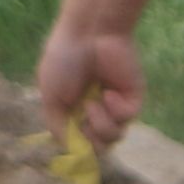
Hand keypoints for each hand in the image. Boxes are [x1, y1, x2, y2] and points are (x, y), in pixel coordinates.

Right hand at [36, 16, 141, 149]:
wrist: (89, 32)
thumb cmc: (64, 60)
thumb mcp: (50, 98)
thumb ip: (59, 127)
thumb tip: (74, 151)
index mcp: (73, 110)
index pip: (79, 142)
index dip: (78, 148)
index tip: (75, 146)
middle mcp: (94, 110)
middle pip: (98, 146)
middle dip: (91, 140)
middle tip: (84, 122)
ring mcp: (115, 105)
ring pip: (114, 137)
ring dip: (101, 125)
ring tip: (93, 103)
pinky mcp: (133, 97)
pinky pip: (128, 119)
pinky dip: (116, 111)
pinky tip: (108, 93)